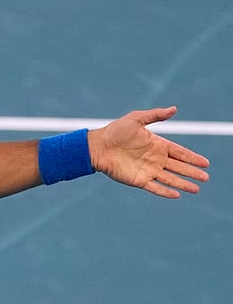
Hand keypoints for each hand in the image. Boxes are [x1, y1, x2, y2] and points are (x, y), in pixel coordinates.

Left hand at [89, 107, 209, 197]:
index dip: (192, 158)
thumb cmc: (115, 131)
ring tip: (197, 189)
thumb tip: (174, 109)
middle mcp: (155, 159)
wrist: (97, 146)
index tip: (205, 163)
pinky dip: (165, 191)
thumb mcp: (136, 119)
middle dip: (193, 172)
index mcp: (158, 145)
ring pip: (170, 179)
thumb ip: (155, 115)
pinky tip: (177, 195)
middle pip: (179, 167)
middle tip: (206, 177)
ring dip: (183, 184)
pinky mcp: (138, 180)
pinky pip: (155, 187)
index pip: (180, 153)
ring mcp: (147, 170)